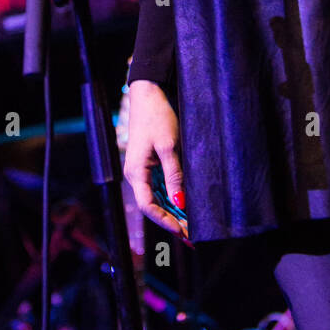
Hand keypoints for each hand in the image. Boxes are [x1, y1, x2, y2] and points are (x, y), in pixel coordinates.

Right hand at [124, 80, 189, 240]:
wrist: (149, 94)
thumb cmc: (156, 117)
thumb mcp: (169, 146)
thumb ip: (174, 176)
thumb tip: (180, 203)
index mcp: (136, 173)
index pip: (148, 207)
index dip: (165, 222)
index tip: (183, 231)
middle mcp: (136, 175)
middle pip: (154, 206)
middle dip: (172, 221)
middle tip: (193, 236)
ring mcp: (143, 170)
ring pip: (158, 198)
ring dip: (174, 211)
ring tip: (193, 225)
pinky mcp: (150, 163)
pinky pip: (161, 186)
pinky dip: (173, 197)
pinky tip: (187, 204)